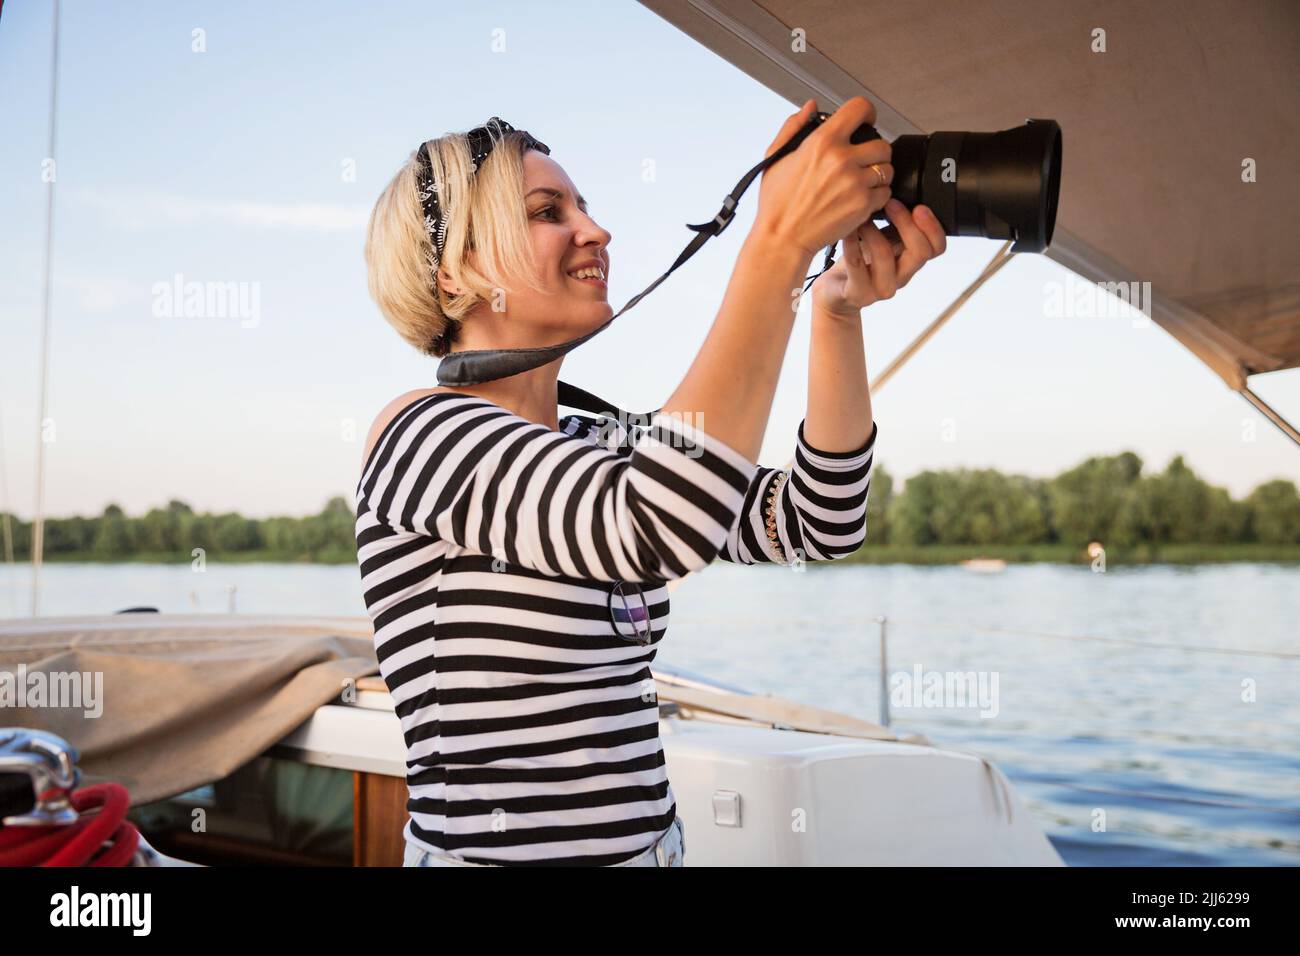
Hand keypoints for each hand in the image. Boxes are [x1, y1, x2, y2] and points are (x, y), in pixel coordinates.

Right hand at [754, 97, 893, 258]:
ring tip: (860, 183)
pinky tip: (859, 199)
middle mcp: (842, 159)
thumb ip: (793, 127)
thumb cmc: (777, 202)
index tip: (866, 121)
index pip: (860, 108)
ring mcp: (855, 183)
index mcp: (822, 142)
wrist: (783, 238)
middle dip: (874, 151)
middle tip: (863, 161)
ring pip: (887, 169)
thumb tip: (811, 106)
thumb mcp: (775, 157)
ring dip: (878, 175)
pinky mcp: (863, 205)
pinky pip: (885, 193)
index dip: (867, 112)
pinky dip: (876, 196)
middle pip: (882, 143)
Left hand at [811, 199, 946, 317]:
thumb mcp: (885, 238)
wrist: (836, 291)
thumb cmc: (861, 260)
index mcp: (911, 261)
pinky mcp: (858, 294)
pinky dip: (851, 243)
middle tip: (889, 203)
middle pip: (920, 253)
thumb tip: (907, 191)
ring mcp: (881, 288)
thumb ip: (899, 223)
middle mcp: (901, 277)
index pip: (937, 248)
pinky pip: (856, 266)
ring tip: (861, 217)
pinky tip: (847, 231)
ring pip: (886, 257)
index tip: (919, 207)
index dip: (933, 227)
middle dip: (906, 223)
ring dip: (873, 230)